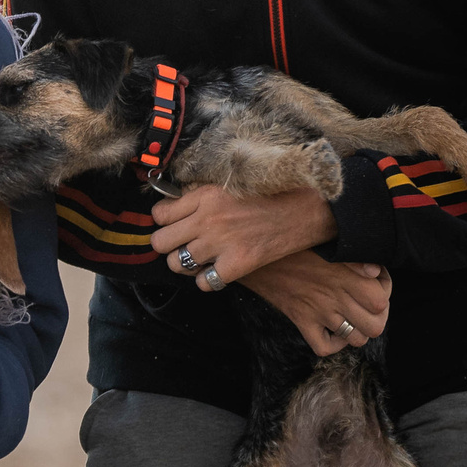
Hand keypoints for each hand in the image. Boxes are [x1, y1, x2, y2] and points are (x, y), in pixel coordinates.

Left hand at [151, 185, 335, 287]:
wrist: (307, 210)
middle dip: (168, 244)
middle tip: (181, 243)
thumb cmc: (271, 194)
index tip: (174, 222)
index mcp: (205, 195)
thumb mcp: (231, 183)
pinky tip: (217, 270)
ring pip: (177, 264)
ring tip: (199, 257)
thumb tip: (174, 204)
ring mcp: (221, 244)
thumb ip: (201, 194)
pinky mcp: (237, 265)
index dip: (164, 220)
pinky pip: (203, 282)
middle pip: (160, 242)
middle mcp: (207, 219)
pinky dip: (207, 279)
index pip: (159, 213)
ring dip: (185, 263)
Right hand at [237, 251, 392, 355]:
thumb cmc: (292, 239)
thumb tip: (376, 271)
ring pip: (355, 339)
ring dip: (358, 329)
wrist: (255, 251)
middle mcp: (335, 298)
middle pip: (376, 326)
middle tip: (369, 301)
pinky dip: (333, 343)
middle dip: (378, 315)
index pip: (383, 299)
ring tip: (353, 315)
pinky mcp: (301, 321)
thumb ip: (355, 254)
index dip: (386, 289)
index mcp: (345, 276)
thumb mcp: (326, 238)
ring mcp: (318, 313)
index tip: (377, 278)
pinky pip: (323, 347)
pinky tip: (333, 329)